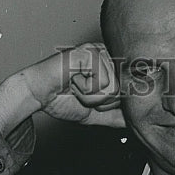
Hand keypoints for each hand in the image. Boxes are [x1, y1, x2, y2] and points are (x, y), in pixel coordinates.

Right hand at [0, 43, 124, 134]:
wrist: (38, 94)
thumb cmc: (62, 99)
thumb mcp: (95, 113)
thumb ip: (116, 116)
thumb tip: (136, 122)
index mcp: (110, 66)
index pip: (128, 93)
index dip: (108, 104)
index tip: (89, 97)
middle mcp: (107, 56)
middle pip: (123, 92)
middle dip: (101, 102)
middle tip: (81, 93)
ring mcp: (99, 52)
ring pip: (113, 89)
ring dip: (91, 97)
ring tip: (76, 87)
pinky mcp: (90, 53)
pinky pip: (102, 83)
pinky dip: (85, 90)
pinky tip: (73, 81)